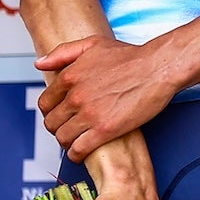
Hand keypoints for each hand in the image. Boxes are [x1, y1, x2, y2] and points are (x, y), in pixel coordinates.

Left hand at [35, 36, 176, 159]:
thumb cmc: (132, 57)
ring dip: (67, 141)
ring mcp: (89, 114)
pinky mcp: (105, 130)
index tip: (60, 115)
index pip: (45, 103)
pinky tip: (81, 152)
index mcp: (70, 77)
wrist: (159, 68)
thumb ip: (63, 52)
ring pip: (63, 137)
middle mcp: (75, 97)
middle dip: (58, 127)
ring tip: (76, 140)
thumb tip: (40, 63)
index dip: (51, 111)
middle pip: (51, 123)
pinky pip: (79, 149)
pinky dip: (76, 154)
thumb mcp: (93, 44)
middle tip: (68, 128)